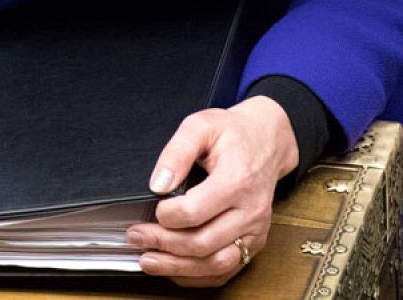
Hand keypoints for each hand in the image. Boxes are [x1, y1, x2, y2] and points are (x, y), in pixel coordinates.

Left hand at [126, 97, 298, 287]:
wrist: (266, 142)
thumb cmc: (233, 134)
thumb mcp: (201, 126)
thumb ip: (177, 152)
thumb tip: (158, 184)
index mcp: (237, 181)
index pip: (196, 212)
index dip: (167, 215)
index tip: (153, 208)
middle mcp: (250, 211)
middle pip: (203, 243)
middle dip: (163, 244)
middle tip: (136, 237)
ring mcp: (254, 231)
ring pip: (215, 264)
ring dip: (178, 267)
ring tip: (148, 260)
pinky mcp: (254, 243)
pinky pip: (227, 270)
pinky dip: (198, 276)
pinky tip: (174, 269)